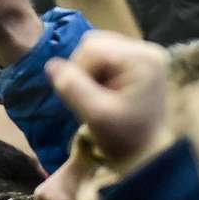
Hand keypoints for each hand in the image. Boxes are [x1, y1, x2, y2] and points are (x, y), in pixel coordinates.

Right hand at [44, 30, 172, 171]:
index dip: (78, 71)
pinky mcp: (136, 62)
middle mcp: (147, 50)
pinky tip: (104, 93)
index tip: (85, 100)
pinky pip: (103, 56)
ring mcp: (143, 54)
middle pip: (94, 43)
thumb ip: (73, 89)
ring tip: (98, 97)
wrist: (144, 155)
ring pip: (96, 48)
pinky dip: (96, 73)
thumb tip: (51, 65)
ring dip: (89, 72)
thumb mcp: (96, 116)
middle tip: (91, 99)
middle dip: (85, 71)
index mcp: (143, 59)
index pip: (92, 48)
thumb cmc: (123, 139)